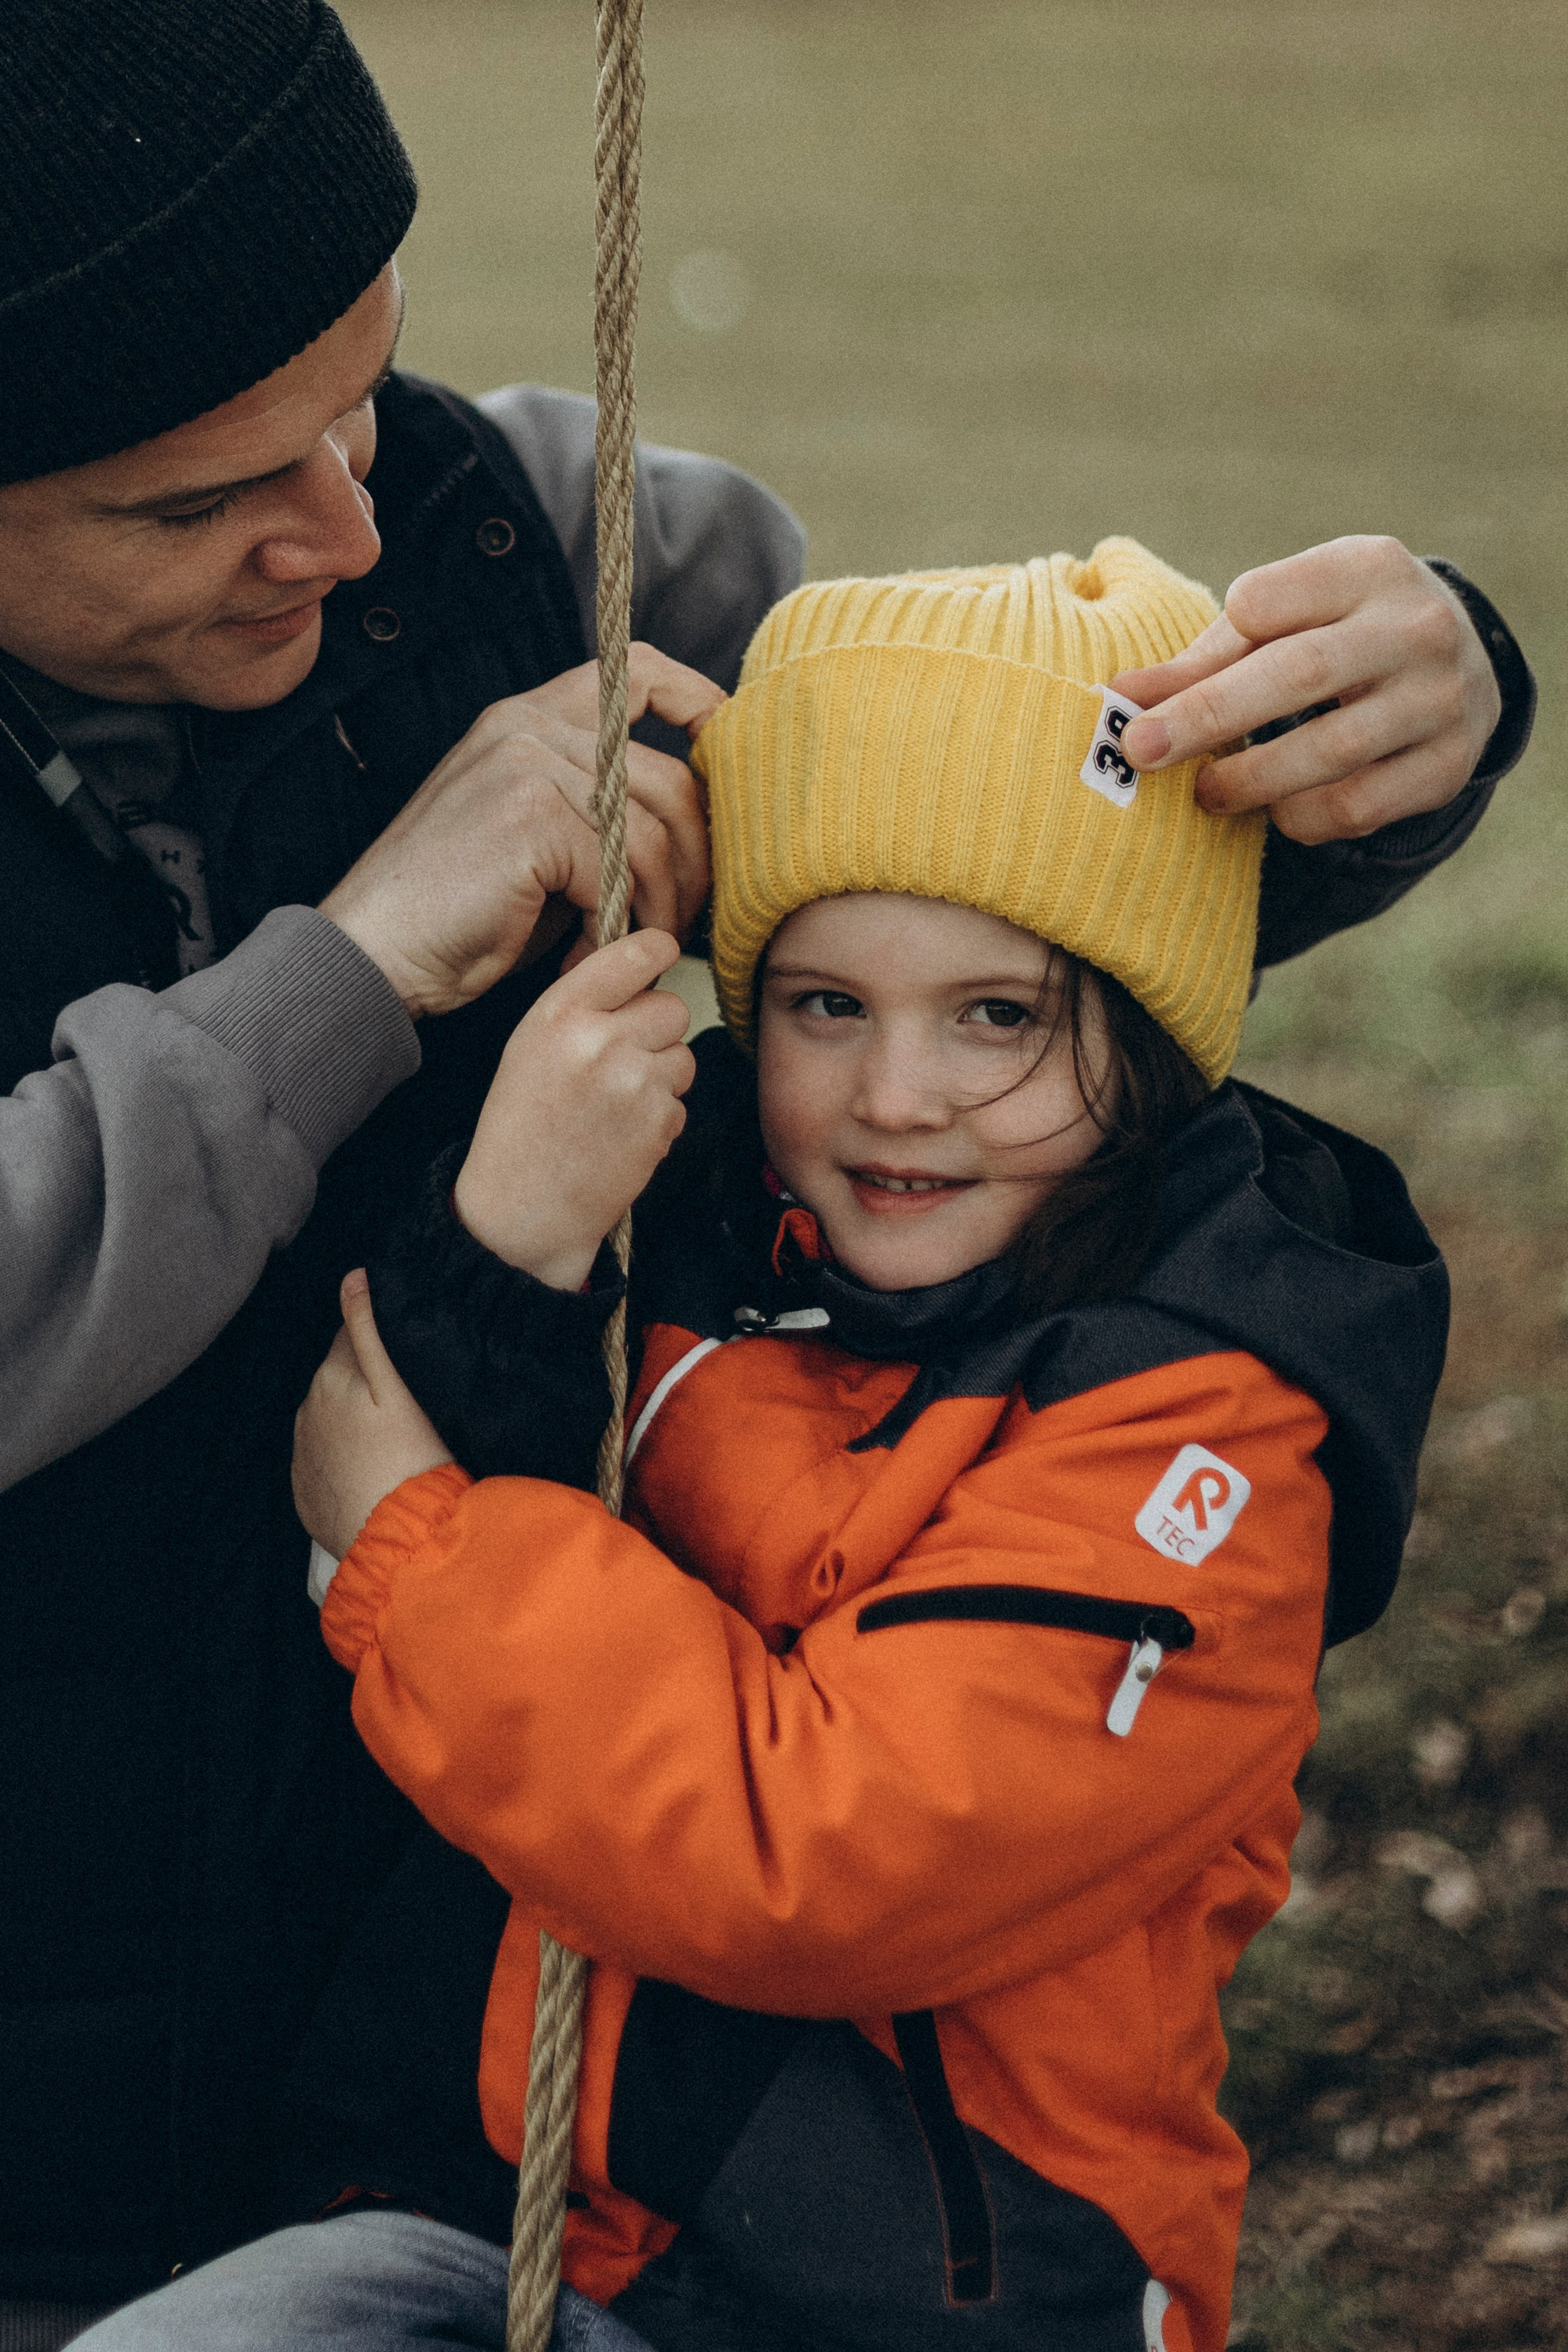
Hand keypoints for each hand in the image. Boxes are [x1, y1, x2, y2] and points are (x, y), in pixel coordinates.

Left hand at [292, 1269, 452, 1558]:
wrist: (399, 1538)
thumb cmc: (411, 1456)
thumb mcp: (397, 1385)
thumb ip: (369, 1329)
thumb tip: (352, 1277)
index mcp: (330, 1378)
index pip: (351, 1336)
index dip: (382, 1341)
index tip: (408, 1358)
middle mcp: (307, 1410)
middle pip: (338, 1378)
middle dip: (363, 1380)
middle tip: (406, 1400)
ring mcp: (303, 1453)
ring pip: (330, 1417)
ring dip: (352, 1418)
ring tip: (392, 1438)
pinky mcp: (306, 1491)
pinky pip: (325, 1459)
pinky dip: (344, 1457)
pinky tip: (373, 1468)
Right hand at [320, 644, 723, 1016]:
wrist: (375, 949)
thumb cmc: (459, 910)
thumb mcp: (535, 838)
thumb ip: (597, 809)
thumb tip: (691, 821)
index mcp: (529, 719)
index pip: (637, 672)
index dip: (700, 705)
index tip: (728, 762)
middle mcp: (529, 727)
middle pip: (670, 776)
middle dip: (697, 859)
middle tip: (682, 917)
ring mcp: (528, 765)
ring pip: (654, 832)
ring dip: (661, 904)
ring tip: (637, 945)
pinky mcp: (531, 816)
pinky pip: (621, 870)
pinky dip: (620, 926)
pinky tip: (591, 953)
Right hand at [454, 928, 694, 1288]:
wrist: (521, 1207)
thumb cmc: (521, 1125)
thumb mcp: (532, 1045)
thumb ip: (586, 1005)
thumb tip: (644, 972)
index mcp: (561, 1011)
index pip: (638, 952)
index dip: (659, 952)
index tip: (661, 957)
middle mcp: (600, 1039)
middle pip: (672, 1006)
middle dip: (658, 1031)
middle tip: (623, 1060)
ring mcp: (635, 1082)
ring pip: (684, 1055)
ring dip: (663, 1076)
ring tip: (617, 1104)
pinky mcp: (659, 1122)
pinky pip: (681, 1102)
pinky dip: (660, 1119)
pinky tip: (621, 1136)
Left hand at [1111, 536, 1501, 845]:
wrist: (1466, 666)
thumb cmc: (1341, 635)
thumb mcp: (1289, 619)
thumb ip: (1207, 656)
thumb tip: (1120, 695)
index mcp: (1366, 567)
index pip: (1264, 601)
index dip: (1209, 649)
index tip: (1159, 691)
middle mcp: (1416, 626)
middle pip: (1298, 673)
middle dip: (1206, 716)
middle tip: (1140, 750)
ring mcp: (1442, 696)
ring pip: (1332, 749)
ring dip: (1252, 779)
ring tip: (1208, 792)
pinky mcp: (1448, 765)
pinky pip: (1360, 805)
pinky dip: (1303, 816)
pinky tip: (1277, 811)